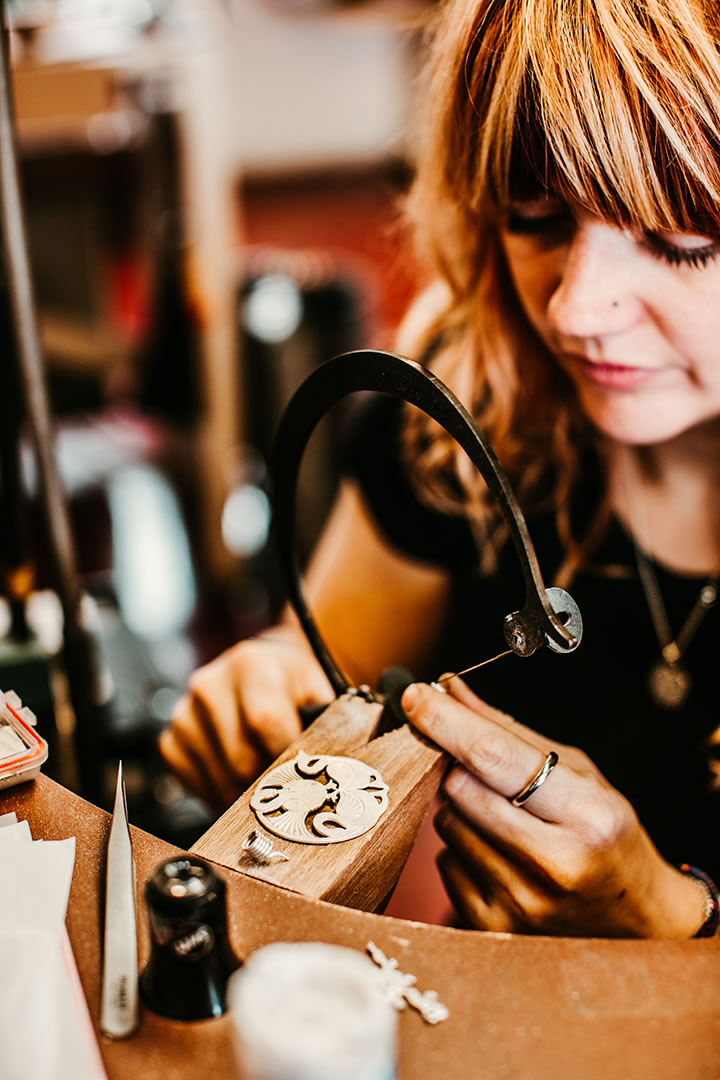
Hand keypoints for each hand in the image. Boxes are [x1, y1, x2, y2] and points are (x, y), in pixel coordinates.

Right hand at [158, 632, 332, 810]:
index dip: (288, 755)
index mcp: (250, 663)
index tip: (305, 771)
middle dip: (272, 782)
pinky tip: (242, 779)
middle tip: (292, 784)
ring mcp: (184, 715)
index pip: (265, 721)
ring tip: (270, 781)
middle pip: (242, 759)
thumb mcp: (319, 690)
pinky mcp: (171, 742)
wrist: (265, 670)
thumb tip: (320, 767)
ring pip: (221, 780)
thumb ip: (322, 724)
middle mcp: (209, 685)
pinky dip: (224, 794)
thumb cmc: (295, 686)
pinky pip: (197, 786)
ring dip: (249, 793)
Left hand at [401, 678, 706, 937]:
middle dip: (460, 767)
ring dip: (462, 808)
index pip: (493, 757)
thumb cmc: (608, 837)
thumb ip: (510, 732)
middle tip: (485, 770)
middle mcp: (553, 864)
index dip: (446, 721)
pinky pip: (445, 863)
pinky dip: (462, 849)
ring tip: (506, 818)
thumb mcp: (580, 774)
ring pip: (447, 823)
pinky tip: (501, 855)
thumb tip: (451, 692)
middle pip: (459, 788)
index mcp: (586, 815)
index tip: (415, 697)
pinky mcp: (493, 927)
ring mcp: (521, 902)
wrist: (638, 922)